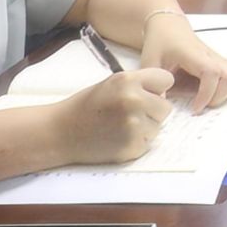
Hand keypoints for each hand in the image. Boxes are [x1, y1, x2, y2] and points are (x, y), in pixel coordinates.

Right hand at [52, 68, 174, 162]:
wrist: (59, 133)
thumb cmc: (86, 106)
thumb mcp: (112, 83)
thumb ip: (140, 83)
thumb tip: (166, 93)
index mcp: (128, 81)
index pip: (166, 80)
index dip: (155, 88)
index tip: (142, 93)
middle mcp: (133, 101)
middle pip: (166, 107)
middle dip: (152, 110)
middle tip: (128, 113)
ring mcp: (134, 126)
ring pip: (158, 126)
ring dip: (145, 127)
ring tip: (120, 126)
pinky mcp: (132, 147)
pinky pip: (148, 142)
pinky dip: (137, 142)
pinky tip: (117, 138)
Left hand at [138, 13, 226, 113]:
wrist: (169, 26)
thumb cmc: (159, 42)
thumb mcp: (150, 62)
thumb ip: (154, 84)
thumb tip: (159, 106)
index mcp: (193, 55)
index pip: (211, 72)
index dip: (207, 93)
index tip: (195, 108)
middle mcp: (211, 56)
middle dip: (219, 97)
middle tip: (201, 105)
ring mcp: (220, 58)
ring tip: (212, 99)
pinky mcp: (223, 62)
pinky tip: (223, 92)